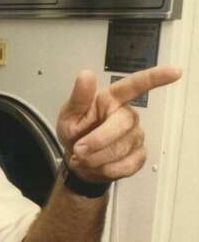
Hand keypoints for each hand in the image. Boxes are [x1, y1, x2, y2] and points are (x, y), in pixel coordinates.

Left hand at [57, 66, 182, 182]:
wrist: (77, 160)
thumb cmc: (75, 131)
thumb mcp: (68, 114)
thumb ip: (79, 98)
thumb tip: (85, 75)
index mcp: (111, 100)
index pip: (135, 85)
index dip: (155, 78)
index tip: (174, 72)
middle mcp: (128, 115)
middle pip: (122, 125)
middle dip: (97, 141)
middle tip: (78, 149)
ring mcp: (136, 136)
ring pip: (120, 149)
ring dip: (95, 158)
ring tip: (84, 157)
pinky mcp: (139, 156)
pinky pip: (124, 166)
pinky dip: (104, 170)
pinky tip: (97, 165)